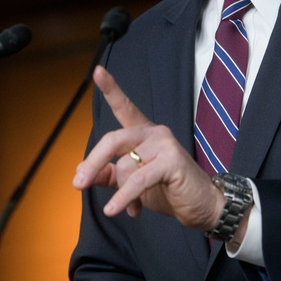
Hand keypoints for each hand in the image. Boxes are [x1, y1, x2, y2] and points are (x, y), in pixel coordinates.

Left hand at [73, 65, 224, 230]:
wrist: (202, 207)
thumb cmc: (169, 190)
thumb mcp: (132, 184)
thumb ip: (110, 175)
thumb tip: (82, 175)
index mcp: (144, 134)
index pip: (125, 107)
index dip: (111, 89)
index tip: (97, 71)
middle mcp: (154, 133)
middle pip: (113, 140)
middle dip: (93, 162)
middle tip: (78, 183)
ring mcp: (164, 144)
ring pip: (124, 163)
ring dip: (119, 190)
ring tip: (117, 209)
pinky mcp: (171, 161)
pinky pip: (137, 180)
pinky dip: (124, 197)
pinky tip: (116, 209)